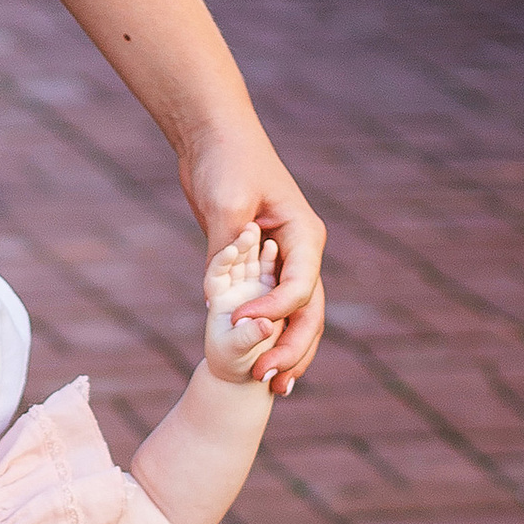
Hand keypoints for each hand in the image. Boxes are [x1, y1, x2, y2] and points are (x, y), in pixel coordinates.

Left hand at [186, 125, 323, 394]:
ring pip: (297, 316)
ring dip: (287, 350)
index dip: (272, 312)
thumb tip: (215, 299)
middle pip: (309, 311)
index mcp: (304, 234)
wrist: (214, 136)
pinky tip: (259, 362)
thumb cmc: (225, 160)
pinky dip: (269, 335)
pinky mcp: (263, 264)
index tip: (240, 326)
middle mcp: (302, 250)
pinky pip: (273, 307)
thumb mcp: (225, 203)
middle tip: (268, 379)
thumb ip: (225, 251)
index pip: (299, 286)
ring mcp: (285, 259)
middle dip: (292, 348)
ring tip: (274, 387)